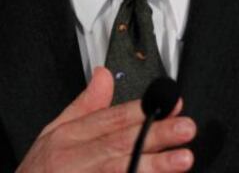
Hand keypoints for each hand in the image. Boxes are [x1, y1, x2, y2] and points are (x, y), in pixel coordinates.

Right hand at [17, 67, 196, 171]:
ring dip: (153, 166)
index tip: (172, 105)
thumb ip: (84, 106)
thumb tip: (104, 75)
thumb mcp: (54, 134)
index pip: (109, 120)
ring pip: (119, 171)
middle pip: (119, 144)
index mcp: (67, 138)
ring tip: (181, 159)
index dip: (143, 112)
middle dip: (155, 135)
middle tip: (185, 128)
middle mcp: (72, 161)